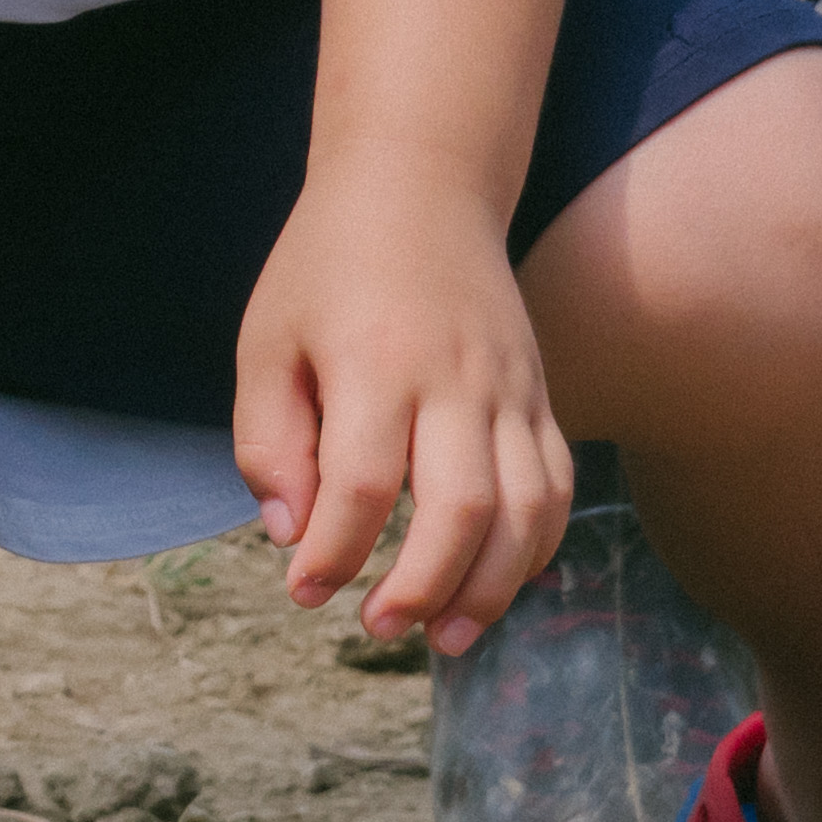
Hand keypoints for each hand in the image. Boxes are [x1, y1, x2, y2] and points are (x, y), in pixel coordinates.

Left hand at [231, 171, 571, 659]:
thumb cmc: (328, 268)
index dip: (332, 554)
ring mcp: (510, 387)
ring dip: (489, 586)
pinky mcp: (539, 394)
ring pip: (523, 508)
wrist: (422, 184)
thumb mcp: (266, 341)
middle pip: (459, 508)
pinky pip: (555, 485)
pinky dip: (535, 547)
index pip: (361, 484)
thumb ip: (268, 440)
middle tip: (377, 626)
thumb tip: (292, 533)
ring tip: (446, 637)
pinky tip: (497, 585)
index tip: (303, 590)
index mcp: (375, 361)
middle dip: (421, 587)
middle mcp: (455, 378)